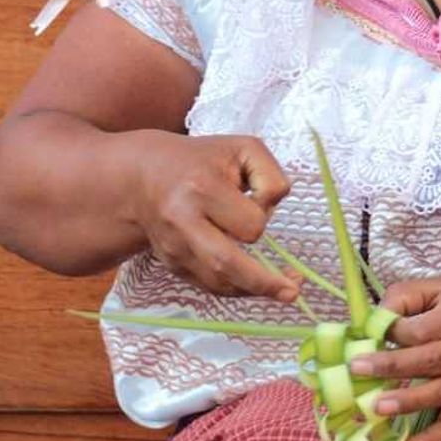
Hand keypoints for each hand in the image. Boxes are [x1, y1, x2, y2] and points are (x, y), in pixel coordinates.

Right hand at [119, 130, 299, 300]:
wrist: (148, 175)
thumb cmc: (203, 160)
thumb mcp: (244, 149)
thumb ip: (271, 176)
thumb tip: (271, 211)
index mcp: (201, 188)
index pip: (249, 223)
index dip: (263, 217)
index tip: (261, 203)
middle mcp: (182, 222)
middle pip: (225, 264)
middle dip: (264, 282)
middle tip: (293, 290)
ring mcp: (174, 247)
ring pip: (218, 283)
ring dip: (253, 290)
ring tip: (283, 290)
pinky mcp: (172, 263)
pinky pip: (208, 286)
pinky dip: (235, 289)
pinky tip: (255, 284)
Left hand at [348, 264, 440, 440]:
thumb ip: (407, 296)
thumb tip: (373, 321)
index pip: (423, 329)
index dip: (393, 333)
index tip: (369, 335)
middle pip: (432, 360)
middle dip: (392, 367)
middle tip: (356, 371)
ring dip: (411, 402)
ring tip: (377, 408)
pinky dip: (437, 437)